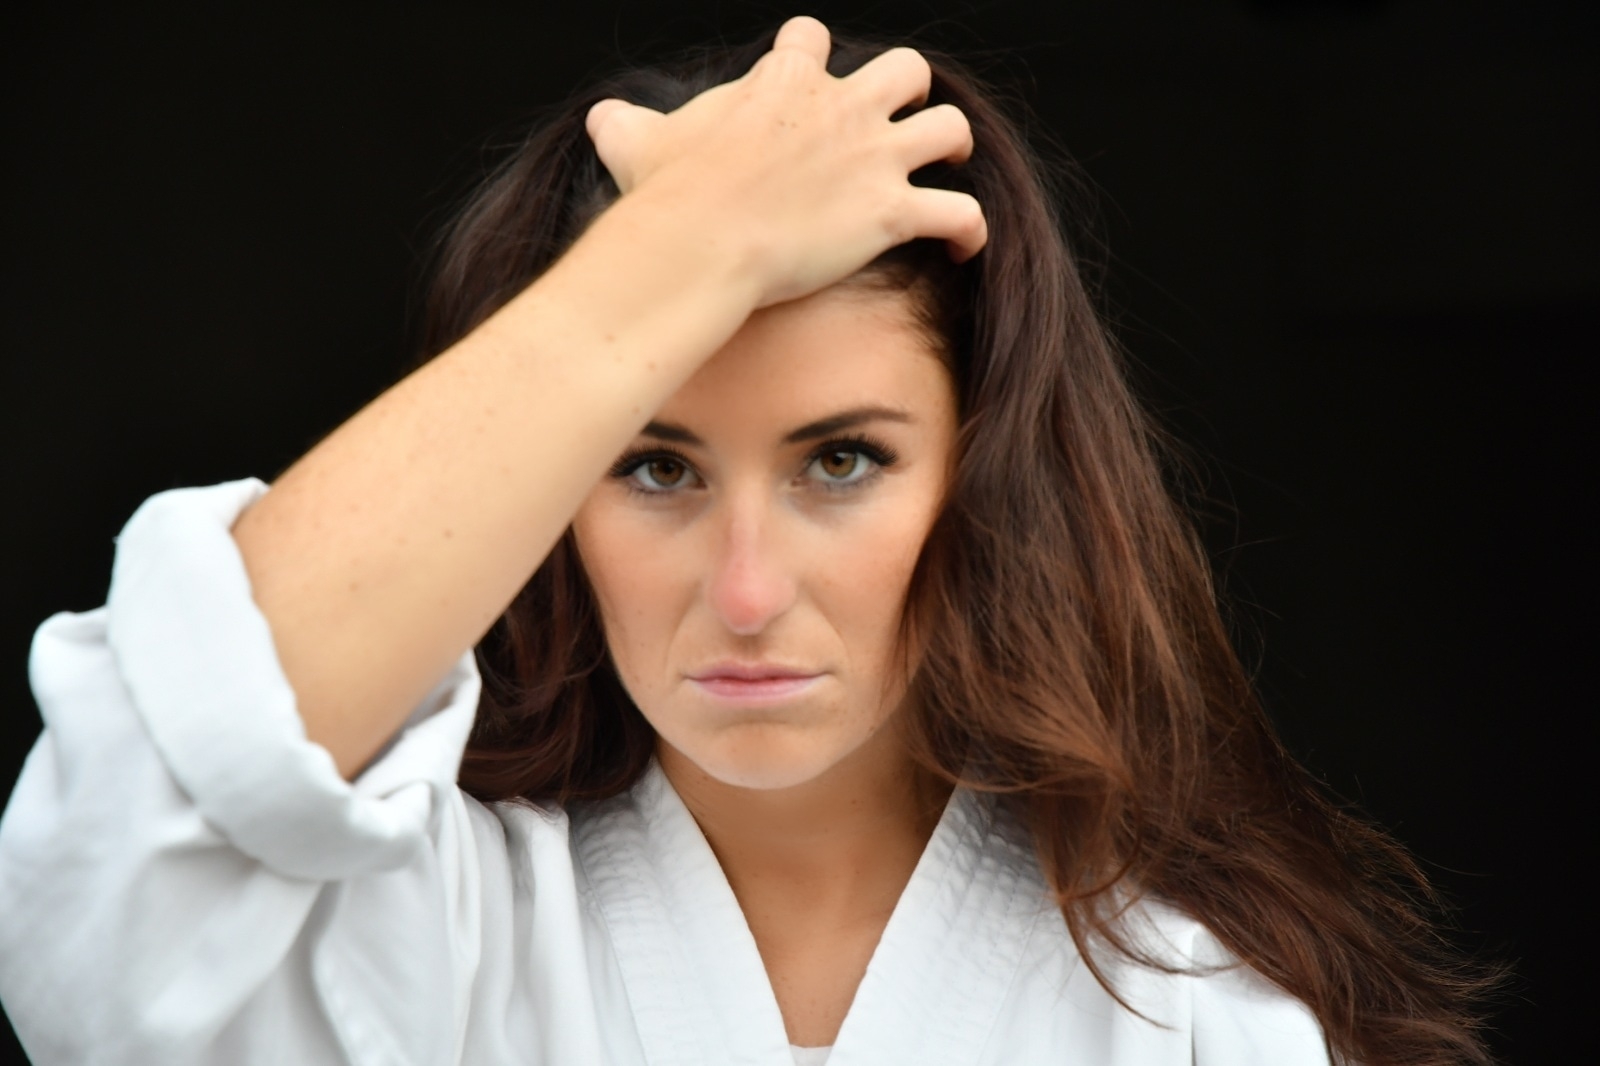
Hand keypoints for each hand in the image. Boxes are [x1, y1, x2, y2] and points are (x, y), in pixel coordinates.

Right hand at [584, 16, 986, 307]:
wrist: (699, 240)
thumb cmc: (666, 193)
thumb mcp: (637, 143)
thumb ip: (627, 125)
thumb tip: (602, 119)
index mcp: (783, 83)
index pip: (813, 40)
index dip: (814, 59)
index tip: (808, 84)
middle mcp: (840, 109)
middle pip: (904, 71)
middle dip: (906, 94)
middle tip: (893, 125)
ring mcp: (871, 159)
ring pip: (948, 128)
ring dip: (952, 147)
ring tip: (942, 169)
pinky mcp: (891, 213)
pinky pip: (960, 212)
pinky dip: (970, 229)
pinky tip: (966, 247)